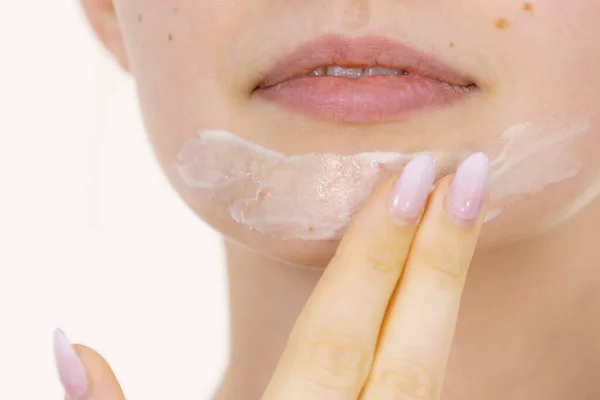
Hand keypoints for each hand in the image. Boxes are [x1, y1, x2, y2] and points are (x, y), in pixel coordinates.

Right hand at [52, 153, 489, 399]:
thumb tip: (67, 339)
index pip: (342, 329)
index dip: (375, 250)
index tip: (409, 177)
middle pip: (408, 347)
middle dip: (440, 256)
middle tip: (469, 174)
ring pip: (429, 380)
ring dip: (445, 299)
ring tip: (461, 222)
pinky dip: (431, 353)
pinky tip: (433, 305)